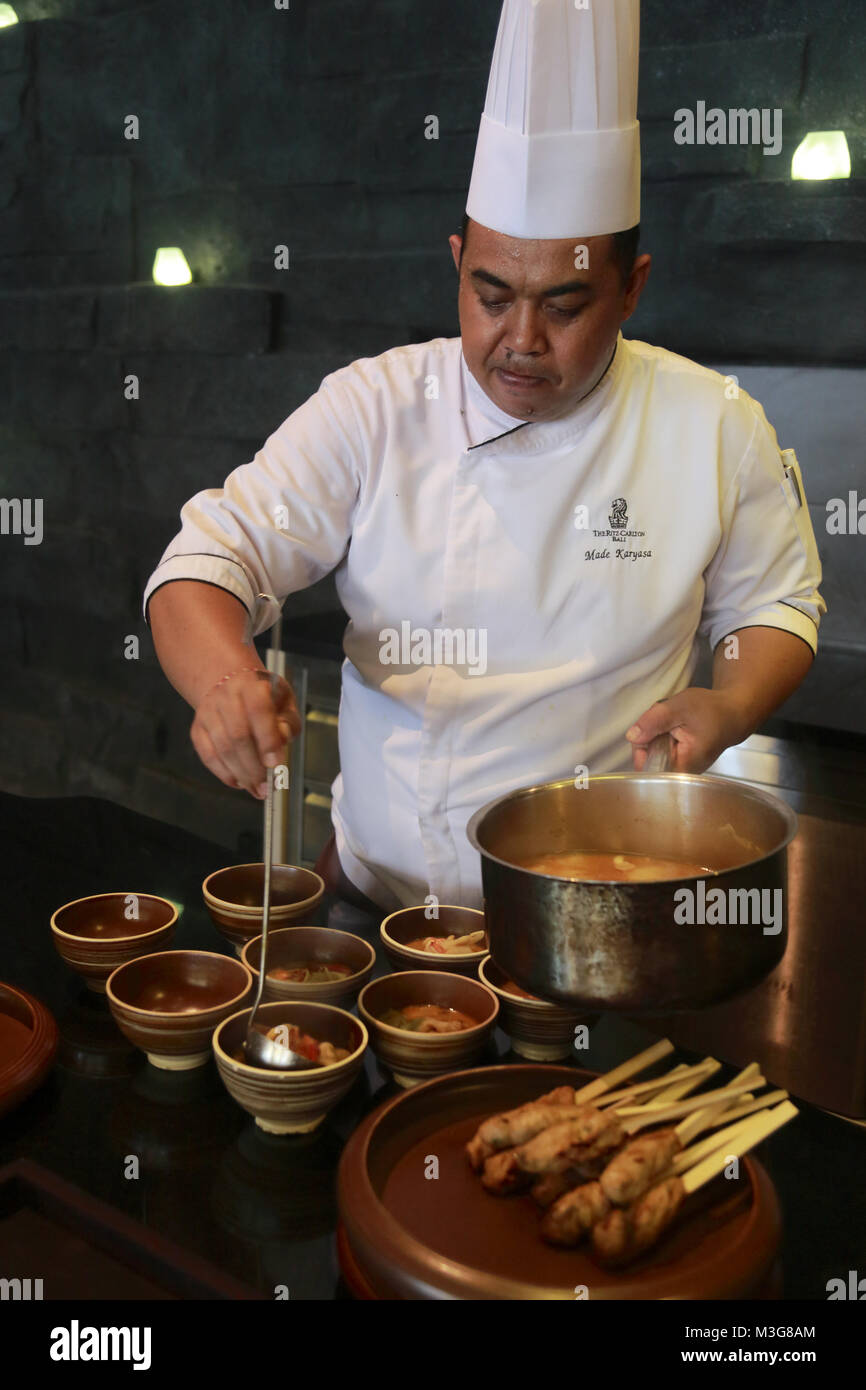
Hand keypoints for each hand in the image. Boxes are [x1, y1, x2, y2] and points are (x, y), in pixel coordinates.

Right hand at [190, 669, 301, 798]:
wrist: (231, 686)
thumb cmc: (263, 698)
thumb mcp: (284, 701)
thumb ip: (288, 721)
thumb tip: (282, 739)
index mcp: (251, 686)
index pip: (258, 711)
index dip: (267, 740)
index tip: (276, 764)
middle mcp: (226, 697)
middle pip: (238, 736)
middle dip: (254, 767)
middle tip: (268, 786)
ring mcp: (208, 713)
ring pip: (222, 749)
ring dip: (241, 774)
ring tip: (257, 789)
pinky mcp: (197, 729)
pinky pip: (208, 756)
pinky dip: (224, 774)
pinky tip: (240, 782)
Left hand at [625, 688, 747, 772]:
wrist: (733, 712)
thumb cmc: (712, 710)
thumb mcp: (679, 707)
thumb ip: (654, 721)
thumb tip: (632, 736)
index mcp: (683, 766)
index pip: (646, 766)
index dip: (642, 746)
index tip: (654, 728)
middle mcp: (682, 773)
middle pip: (647, 759)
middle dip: (651, 736)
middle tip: (669, 721)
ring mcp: (681, 768)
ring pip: (653, 753)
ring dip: (657, 734)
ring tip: (675, 722)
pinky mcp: (681, 761)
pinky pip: (661, 750)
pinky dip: (664, 735)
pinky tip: (676, 727)